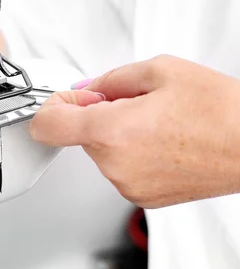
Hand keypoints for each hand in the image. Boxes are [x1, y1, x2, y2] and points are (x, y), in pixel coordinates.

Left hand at [30, 55, 239, 207]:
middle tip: (135, 103)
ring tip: (159, 123)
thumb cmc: (221, 111)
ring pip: (103, 151)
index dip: (52, 106)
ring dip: (118, 133)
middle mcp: (115, 165)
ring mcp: (129, 185)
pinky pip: (121, 168)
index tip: (68, 99)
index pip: (47, 126)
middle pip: (80, 134)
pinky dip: (132, 153)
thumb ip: (109, 80)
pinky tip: (163, 141)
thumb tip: (86, 90)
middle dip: (98, 114)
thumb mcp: (159, 70)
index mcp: (111, 132)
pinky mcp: (144, 197)